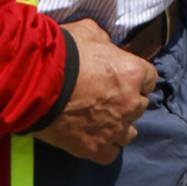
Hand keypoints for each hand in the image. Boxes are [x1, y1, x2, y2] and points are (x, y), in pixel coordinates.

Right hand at [34, 18, 156, 164]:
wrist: (36, 83)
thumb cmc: (63, 53)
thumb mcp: (88, 32)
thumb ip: (104, 41)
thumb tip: (105, 47)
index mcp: (132, 72)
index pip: (150, 78)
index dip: (136, 78)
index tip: (123, 78)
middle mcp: (130, 102)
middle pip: (140, 106)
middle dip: (127, 101)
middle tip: (107, 98)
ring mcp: (114, 128)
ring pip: (129, 133)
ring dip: (119, 126)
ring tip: (102, 121)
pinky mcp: (95, 148)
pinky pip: (110, 154)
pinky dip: (104, 147)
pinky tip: (93, 139)